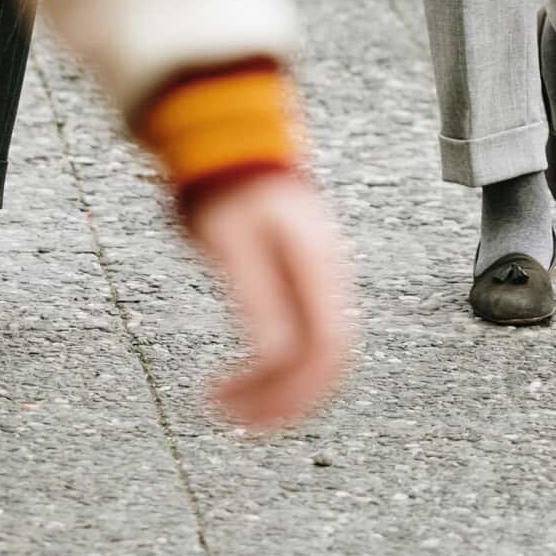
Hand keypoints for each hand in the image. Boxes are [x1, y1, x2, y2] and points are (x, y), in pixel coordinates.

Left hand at [186, 172, 354, 428]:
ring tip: (231, 402)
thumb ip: (256, 298)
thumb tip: (275, 358)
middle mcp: (328, 276)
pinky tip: (245, 373)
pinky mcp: (299, 278)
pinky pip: (301, 336)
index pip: (327, 353)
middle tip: (234, 418)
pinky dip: (275, 365)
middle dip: (283, 399)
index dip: (292, 393)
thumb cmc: (227, 183)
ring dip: (277, 387)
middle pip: (326, 362)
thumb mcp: (232, 243)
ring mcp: (317, 277)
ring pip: (315, 353)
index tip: (246, 411)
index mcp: (320, 268)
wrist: (228, 137)